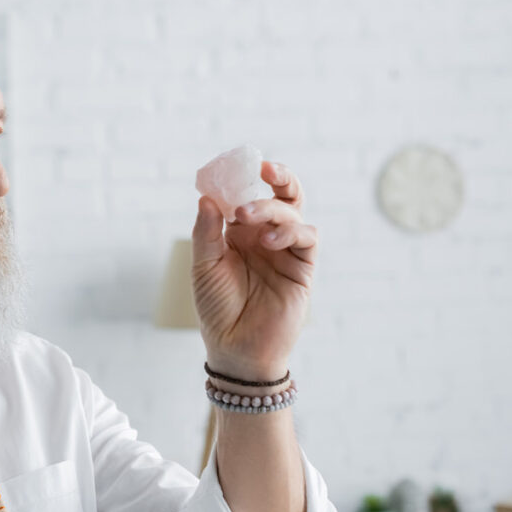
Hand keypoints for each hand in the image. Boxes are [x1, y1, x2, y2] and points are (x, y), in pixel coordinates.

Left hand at [191, 161, 317, 380]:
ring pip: (293, 213)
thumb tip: (207, 197)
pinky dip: (290, 231)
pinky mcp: (303, 268)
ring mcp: (286, 251)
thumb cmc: (217, 309)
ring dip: (272, 208)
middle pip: (282, 196)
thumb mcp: (204, 267)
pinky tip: (268, 240)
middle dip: (279, 176)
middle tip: (264, 168)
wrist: (236, 348)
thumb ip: (206, 232)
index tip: (237, 163)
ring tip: (246, 216)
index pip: (248, 195)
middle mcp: (265, 237)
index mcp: (239, 233)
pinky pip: (307, 238)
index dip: (246, 177)